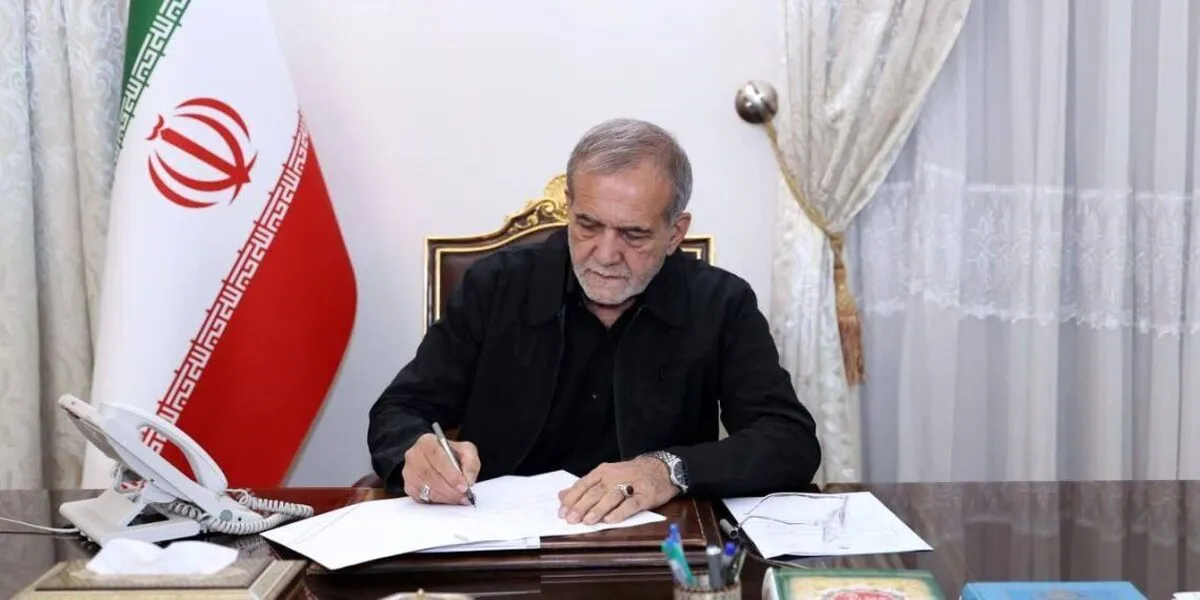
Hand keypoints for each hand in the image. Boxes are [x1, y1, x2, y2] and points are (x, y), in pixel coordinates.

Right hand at [401, 433, 479, 504]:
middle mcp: (414, 455)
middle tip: (464, 495)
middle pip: (430, 474)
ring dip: (445, 496)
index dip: (451, 473)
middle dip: (450, 488)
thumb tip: (468, 480)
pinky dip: (437, 500)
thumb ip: (470, 462)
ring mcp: (408, 472)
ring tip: (459, 498)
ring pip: (426, 488)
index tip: (464, 485)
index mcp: (427, 442)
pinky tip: (448, 499)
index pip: (437, 456)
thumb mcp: (465, 451)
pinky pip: (421, 497)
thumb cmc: (451, 455)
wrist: (437, 460)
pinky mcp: (408, 486)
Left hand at [557, 456, 678, 524]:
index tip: (562, 512)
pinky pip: (631, 504)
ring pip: (611, 497)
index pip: (583, 484)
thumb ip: (584, 486)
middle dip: (581, 506)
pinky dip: (620, 512)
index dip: (572, 499)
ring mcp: (631, 485)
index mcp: (603, 471)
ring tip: (587, 521)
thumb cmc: (630, 475)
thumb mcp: (606, 475)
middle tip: (571, 519)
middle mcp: (615, 476)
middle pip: (595, 492)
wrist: (661, 468)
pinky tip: (610, 520)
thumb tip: (561, 495)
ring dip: (598, 509)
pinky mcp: (645, 495)